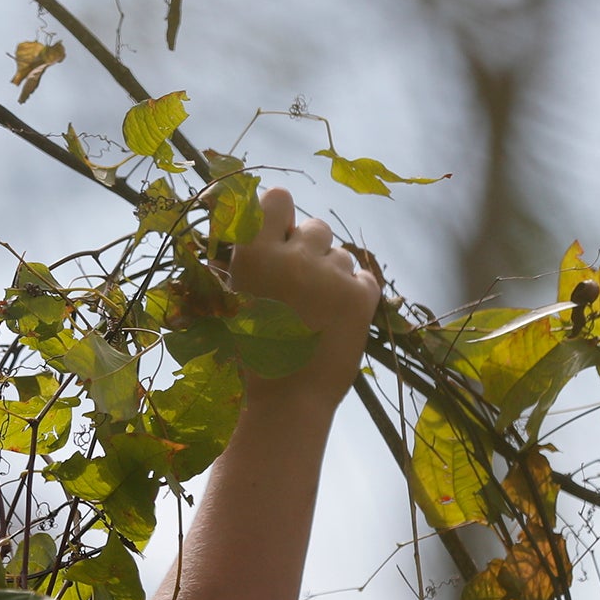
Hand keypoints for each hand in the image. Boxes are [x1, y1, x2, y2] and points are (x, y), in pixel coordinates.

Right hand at [228, 187, 380, 409]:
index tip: (280, 234)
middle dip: (311, 249)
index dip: (281, 214)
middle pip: (315, 226)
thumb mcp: (236, 300)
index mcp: (253, 255)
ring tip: (318, 312)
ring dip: (332, 275)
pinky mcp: (362, 295)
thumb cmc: (254, 356)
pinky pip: (364, 276)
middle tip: (302, 286)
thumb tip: (274, 230)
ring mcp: (330, 274)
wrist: (288, 401)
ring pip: (341, 255)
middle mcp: (293, 256)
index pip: (277, 198)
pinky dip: (355, 293)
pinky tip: (337, 319)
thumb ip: (253, 261)